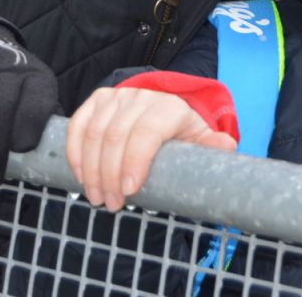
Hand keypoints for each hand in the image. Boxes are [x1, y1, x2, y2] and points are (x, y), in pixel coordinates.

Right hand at [65, 87, 236, 211]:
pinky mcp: (98, 99)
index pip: (146, 132)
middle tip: (111, 204)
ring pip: (95, 133)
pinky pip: (79, 125)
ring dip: (91, 169)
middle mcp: (142, 97)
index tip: (129, 191)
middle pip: (116, 136)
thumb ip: (212, 146)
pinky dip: (75, 152)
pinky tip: (80, 175)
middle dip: (110, 175)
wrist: (162, 107)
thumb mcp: (200, 139)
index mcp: (169, 108)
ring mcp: (117, 96)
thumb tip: (226, 146)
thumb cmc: (182, 132)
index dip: (134, 162)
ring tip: (96, 196)